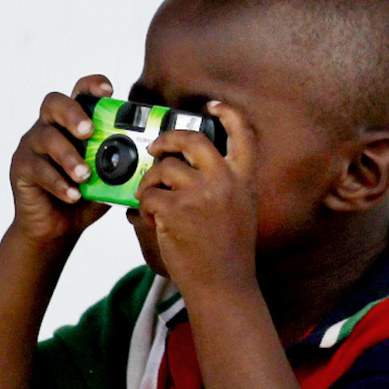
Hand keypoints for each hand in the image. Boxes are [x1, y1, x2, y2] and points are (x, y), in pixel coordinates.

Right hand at [7, 77, 113, 245]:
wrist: (59, 227)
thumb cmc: (88, 194)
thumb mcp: (112, 177)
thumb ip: (127, 162)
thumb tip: (156, 154)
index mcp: (74, 122)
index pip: (80, 91)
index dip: (92, 85)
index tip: (109, 91)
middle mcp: (50, 126)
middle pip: (54, 103)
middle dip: (73, 114)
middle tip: (89, 132)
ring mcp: (32, 146)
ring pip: (46, 138)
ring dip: (68, 156)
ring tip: (85, 176)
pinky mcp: (20, 168)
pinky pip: (37, 168)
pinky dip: (58, 182)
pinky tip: (73, 195)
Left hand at [136, 102, 258, 301]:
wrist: (223, 283)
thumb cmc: (229, 251)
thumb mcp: (241, 209)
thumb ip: (227, 184)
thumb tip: (191, 167)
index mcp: (244, 179)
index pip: (243, 134)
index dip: (228, 114)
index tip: (213, 105)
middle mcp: (224, 180)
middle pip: (192, 139)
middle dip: (167, 139)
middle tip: (155, 149)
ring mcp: (200, 194)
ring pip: (163, 169)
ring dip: (150, 182)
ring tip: (151, 198)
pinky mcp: (175, 210)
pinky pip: (148, 195)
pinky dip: (144, 206)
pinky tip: (151, 219)